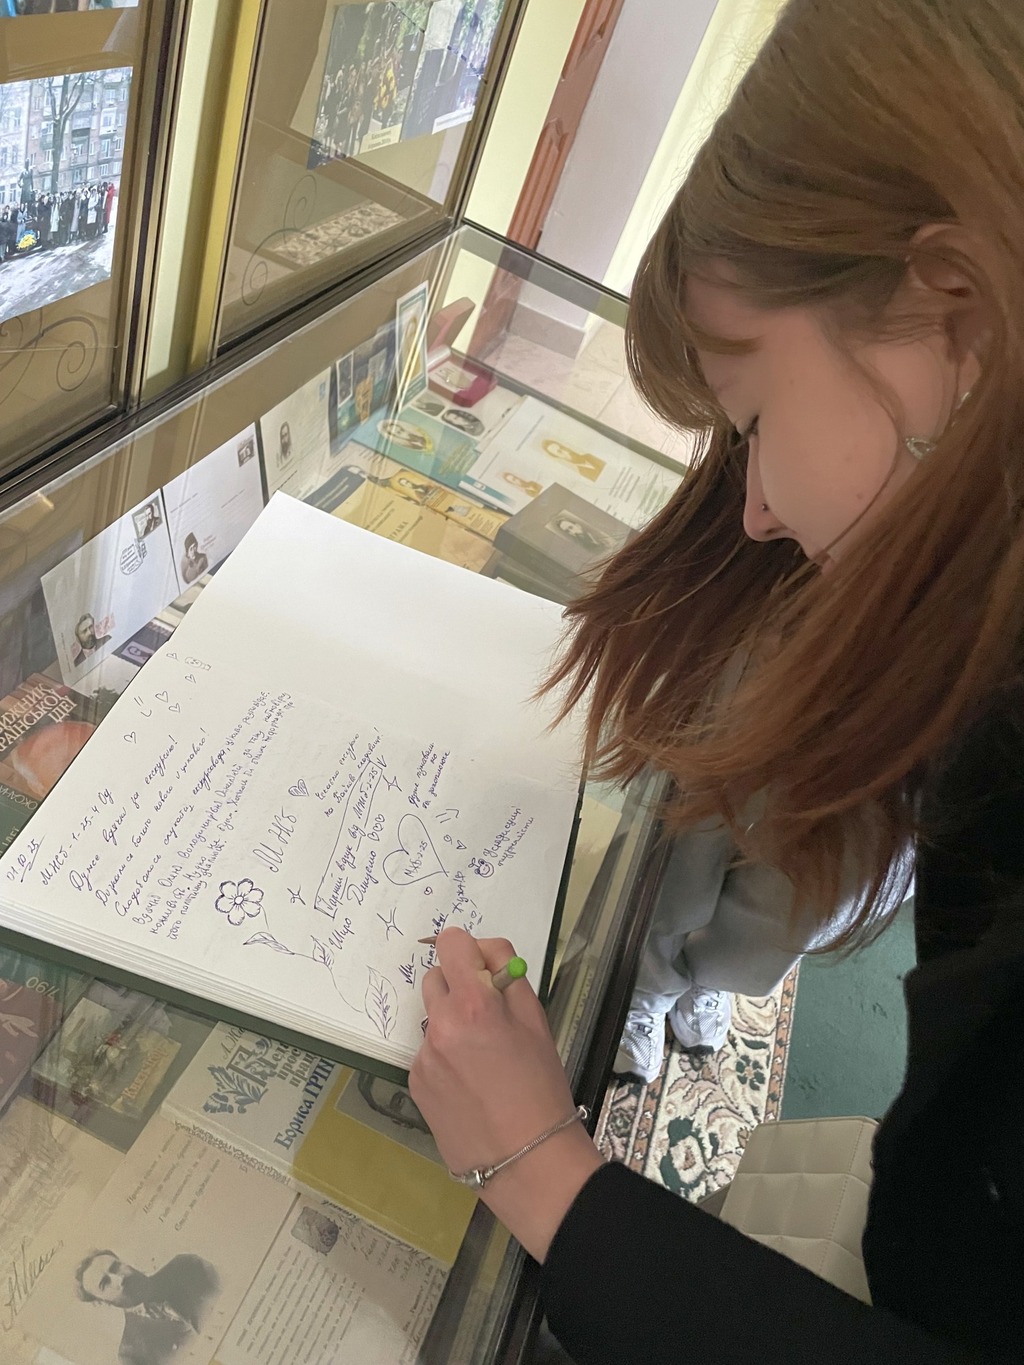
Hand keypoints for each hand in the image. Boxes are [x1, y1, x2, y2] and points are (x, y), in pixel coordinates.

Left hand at [410, 927, 602, 1260]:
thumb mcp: (537, 1022)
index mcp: (474, 1003)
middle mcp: (440, 1024)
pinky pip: (427, 1052)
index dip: (468, 950)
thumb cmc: (541, 1088)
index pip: (451, 943)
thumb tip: (486, 953)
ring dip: (451, 1024)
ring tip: (482, 1060)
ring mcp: (423, 1056)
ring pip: (432, 1017)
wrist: (525, 1161)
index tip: (483, 969)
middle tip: (487, 1016)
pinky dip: (444, 1058)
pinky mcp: (414, 1083)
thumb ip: (509, 977)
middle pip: (435, 977)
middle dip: (458, 986)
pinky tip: (469, 1086)